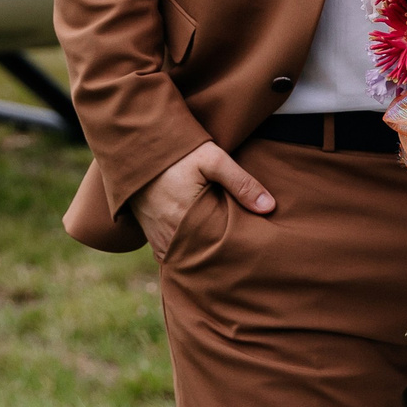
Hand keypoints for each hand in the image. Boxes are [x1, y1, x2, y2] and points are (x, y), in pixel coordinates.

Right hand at [135, 142, 275, 259]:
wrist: (136, 148)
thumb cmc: (177, 152)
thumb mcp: (212, 159)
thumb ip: (241, 183)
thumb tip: (269, 207)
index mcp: (186, 220)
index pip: (219, 249)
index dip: (236, 249)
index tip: (252, 248)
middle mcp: (170, 236)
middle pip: (204, 258)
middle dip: (222, 257)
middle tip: (244, 256)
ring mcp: (159, 239)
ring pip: (188, 259)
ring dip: (204, 257)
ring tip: (225, 253)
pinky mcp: (152, 237)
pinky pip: (173, 256)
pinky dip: (188, 254)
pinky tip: (203, 249)